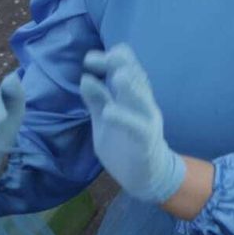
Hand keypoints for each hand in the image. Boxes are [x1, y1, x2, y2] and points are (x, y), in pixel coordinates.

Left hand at [78, 45, 185, 203]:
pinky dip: (124, 118)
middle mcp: (143, 103)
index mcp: (132, 96)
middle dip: (121, 65)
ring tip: (118, 76)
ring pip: (143, 98)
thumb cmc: (124, 144)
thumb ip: (97, 101)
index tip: (90, 59)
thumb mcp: (104, 121)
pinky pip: (138, 126)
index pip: (127, 69)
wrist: (145, 176)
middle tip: (102, 58)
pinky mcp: (146, 140)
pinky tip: (109, 112)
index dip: (112, 60)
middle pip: (137, 77)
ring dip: (131, 87)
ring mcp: (147, 120)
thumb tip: (86, 78)